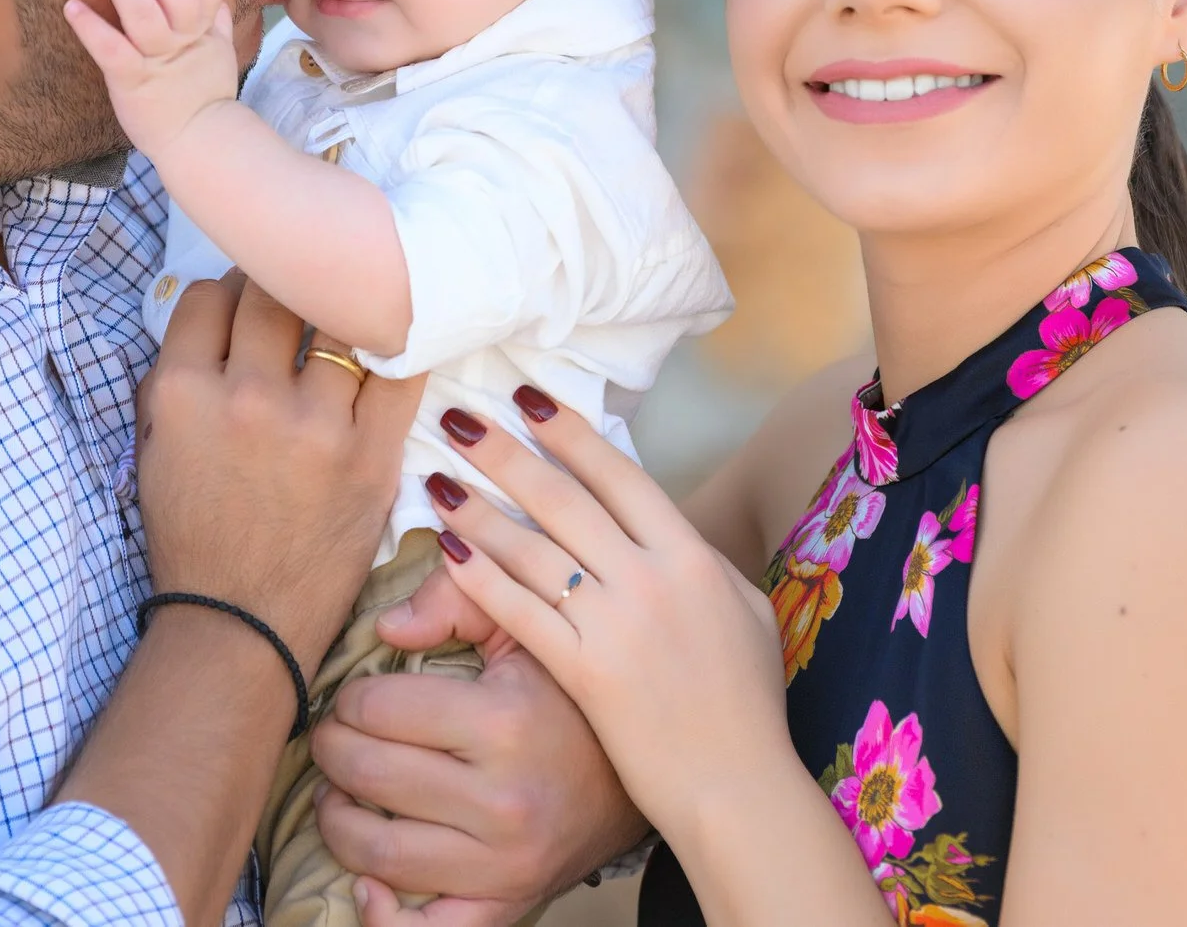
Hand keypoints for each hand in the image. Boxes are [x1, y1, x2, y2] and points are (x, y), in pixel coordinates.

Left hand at [64, 0, 241, 159]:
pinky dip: (91, 27)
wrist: (198, 143)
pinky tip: (72, 7)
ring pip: (145, 13)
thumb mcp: (219, 55)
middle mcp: (184, 38)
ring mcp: (157, 59)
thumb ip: (218, 23)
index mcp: (205, 27)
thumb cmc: (205, 96)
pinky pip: (111, 50)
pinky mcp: (131, 81)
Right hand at [135, 273, 422, 675]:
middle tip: (302, 295)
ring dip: (341, 314)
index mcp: (181, 394)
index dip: (229, 290)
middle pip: (274, 292)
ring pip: (338, 320)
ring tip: (349, 319)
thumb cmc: (194, 540)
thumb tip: (211, 317)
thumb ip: (173, 381)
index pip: (209, 295)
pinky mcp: (370, 455)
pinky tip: (399, 341)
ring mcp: (313, 425)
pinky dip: (400, 349)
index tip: (246, 299)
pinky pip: (399, 371)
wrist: (240, 626)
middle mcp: (246, 397)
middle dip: (286, 285)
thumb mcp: (152, 452)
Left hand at [311, 569, 647, 925]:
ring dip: (336, 818)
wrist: (641, 770)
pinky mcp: (507, 903)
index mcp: (504, 724)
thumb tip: (385, 630)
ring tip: (340, 791)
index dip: (350, 698)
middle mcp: (503, 801)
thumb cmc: (572, 693)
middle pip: (367, 775)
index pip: (377, 710)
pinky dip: (380, 914)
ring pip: (377, 850)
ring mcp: (504, 864)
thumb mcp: (526, 624)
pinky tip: (365, 881)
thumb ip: (455, 598)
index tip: (356, 695)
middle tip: (333, 734)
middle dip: (331, 748)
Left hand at [416, 390, 796, 853]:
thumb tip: (671, 536)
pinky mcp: (586, 673)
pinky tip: (449, 550)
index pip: (622, 477)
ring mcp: (617, 625)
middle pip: (565, 499)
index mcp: (692, 557)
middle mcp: (652, 579)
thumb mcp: (745, 615)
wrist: (739, 787)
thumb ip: (703, 568)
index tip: (529, 398)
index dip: (571, 433)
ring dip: (480, 509)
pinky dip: (482, 578)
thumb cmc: (747, 706)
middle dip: (508, 454)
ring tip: (439, 477)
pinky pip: (522, 612)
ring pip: (534, 550)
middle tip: (460, 419)